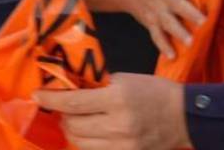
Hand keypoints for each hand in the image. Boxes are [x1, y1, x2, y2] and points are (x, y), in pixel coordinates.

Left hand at [34, 73, 189, 149]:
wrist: (186, 117)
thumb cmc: (154, 92)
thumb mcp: (124, 79)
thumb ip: (96, 86)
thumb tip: (68, 89)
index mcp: (116, 100)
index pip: (72, 102)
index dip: (50, 99)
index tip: (37, 96)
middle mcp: (118, 125)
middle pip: (73, 125)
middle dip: (61, 116)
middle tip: (62, 108)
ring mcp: (123, 145)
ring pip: (80, 143)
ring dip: (71, 131)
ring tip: (75, 121)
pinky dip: (87, 143)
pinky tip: (89, 133)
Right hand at [116, 0, 211, 59]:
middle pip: (179, 6)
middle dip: (191, 14)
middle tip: (203, 21)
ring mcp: (157, 11)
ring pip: (169, 23)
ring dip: (179, 33)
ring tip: (190, 42)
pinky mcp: (150, 23)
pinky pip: (157, 36)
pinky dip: (164, 46)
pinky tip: (172, 56)